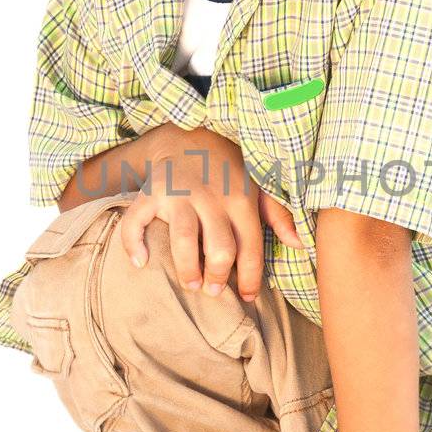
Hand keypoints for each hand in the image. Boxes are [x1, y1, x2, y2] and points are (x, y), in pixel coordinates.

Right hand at [119, 124, 304, 300]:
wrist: (190, 134)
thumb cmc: (229, 169)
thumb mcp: (258, 185)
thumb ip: (278, 214)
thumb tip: (298, 244)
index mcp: (241, 200)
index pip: (250, 248)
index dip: (250, 278)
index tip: (246, 297)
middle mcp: (211, 197)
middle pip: (219, 249)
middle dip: (217, 278)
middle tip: (213, 291)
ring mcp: (179, 195)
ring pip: (182, 240)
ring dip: (186, 269)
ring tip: (189, 284)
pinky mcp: (151, 192)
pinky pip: (137, 221)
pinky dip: (133, 244)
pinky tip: (141, 263)